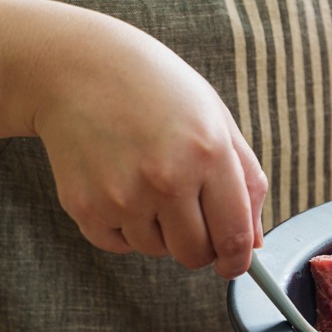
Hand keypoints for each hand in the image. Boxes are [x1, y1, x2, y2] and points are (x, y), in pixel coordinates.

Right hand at [2, 0, 265, 278]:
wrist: (78, 67)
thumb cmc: (160, 93)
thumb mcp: (218, 122)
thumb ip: (246, 183)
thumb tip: (252, 244)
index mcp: (209, 154)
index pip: (233, 236)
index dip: (237, 261)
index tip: (234, 264)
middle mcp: (166, 179)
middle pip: (195, 253)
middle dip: (200, 246)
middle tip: (191, 217)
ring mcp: (122, 195)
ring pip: (157, 250)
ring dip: (160, 232)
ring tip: (149, 185)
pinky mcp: (85, 206)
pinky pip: (119, 244)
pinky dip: (125, 229)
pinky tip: (122, 188)